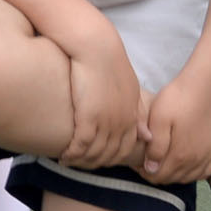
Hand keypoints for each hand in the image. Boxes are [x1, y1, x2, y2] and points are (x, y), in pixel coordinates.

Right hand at [57, 29, 146, 171]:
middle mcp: (122, 121)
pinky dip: (72, 154)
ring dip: (81, 161)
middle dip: (95, 162)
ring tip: (69, 162)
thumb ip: (137, 113)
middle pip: (110, 154)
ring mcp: (107, 122)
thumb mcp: (130, 89)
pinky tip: (63, 156)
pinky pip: (81, 146)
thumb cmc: (108, 62)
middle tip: (80, 165)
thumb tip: (147, 136)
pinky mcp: (89, 118)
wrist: (95, 46)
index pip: (126, 147)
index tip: (98, 158)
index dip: (113, 157)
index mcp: (132, 114)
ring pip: (95, 153)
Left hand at [139, 71, 210, 182]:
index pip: (158, 176)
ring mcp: (209, 155)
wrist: (204, 85)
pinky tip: (186, 162)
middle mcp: (196, 160)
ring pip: (188, 177)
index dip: (144, 172)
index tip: (138, 162)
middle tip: (149, 160)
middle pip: (172, 178)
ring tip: (164, 160)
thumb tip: (150, 168)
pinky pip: (205, 171)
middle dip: (158, 173)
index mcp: (180, 155)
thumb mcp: (159, 120)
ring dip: (175, 173)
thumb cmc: (178, 99)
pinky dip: (194, 171)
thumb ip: (155, 147)